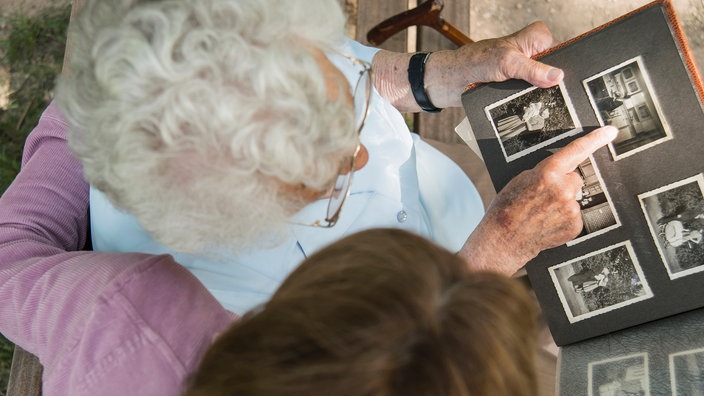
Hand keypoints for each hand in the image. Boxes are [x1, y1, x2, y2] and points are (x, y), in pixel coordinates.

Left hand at [372, 21, 561, 110]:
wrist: (450, 82)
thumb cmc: (473, 63)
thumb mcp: (506, 63)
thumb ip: (532, 68)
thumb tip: (557, 76)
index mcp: (536, 37)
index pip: (564, 51)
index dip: (567, 68)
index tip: (572, 85)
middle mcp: (533, 53)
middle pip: (555, 71)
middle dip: (555, 86)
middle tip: (560, 101)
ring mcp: (525, 71)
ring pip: (544, 87)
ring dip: (543, 99)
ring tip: (546, 110)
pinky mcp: (516, 87)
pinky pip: (531, 98)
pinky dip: (531, 106)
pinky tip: (534, 114)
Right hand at [458, 126, 617, 274]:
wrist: (504, 238)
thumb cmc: (507, 209)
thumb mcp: (521, 180)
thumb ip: (545, 172)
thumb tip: (562, 172)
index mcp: (548, 174)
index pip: (577, 150)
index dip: (595, 139)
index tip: (609, 132)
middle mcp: (563, 190)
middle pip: (575, 179)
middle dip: (564, 184)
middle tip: (544, 196)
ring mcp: (571, 209)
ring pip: (573, 198)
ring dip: (562, 203)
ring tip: (541, 212)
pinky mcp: (575, 225)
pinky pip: (574, 215)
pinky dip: (564, 217)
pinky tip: (548, 222)